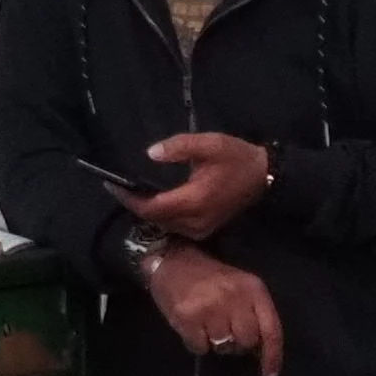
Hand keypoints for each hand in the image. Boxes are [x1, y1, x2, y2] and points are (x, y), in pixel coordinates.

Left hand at [129, 129, 274, 237]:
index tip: (113, 184)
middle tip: (119, 185)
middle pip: (154, 218)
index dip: (129, 198)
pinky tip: (153, 201)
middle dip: (134, 204)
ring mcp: (200, 229)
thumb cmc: (236, 157)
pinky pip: (174, 226)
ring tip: (132, 192)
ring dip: (147, 211)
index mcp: (194, 201)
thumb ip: (179, 147)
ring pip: (163, 224)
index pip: (152, 207)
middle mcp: (195, 221)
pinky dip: (161, 216)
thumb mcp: (209, 144)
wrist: (263, 176)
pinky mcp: (204, 231)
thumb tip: (150, 154)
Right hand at [138, 246, 285, 375]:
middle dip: (238, 342)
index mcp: (253, 288)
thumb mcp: (241, 288)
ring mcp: (210, 307)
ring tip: (207, 324)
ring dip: (216, 342)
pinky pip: (200, 348)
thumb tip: (261, 353)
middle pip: (246, 341)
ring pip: (223, 347)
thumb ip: (254, 315)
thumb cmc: (211, 279)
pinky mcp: (187, 317)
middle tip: (225, 329)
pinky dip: (197, 343)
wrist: (173, 261)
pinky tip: (193, 326)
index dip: (272, 357)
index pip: (271, 330)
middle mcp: (234, 297)